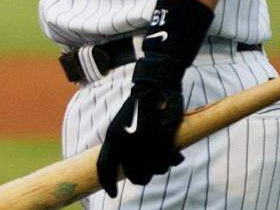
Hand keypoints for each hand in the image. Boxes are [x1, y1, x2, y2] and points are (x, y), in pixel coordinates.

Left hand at [95, 56, 185, 196]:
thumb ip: (122, 145)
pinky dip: (173, 160)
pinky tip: (175, 154)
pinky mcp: (163, 137)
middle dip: (142, 178)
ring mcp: (145, 140)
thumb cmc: (138, 107)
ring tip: (163, 157)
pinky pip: (168, 160)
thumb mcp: (122, 124)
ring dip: (160, 168)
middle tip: (149, 173)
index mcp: (113, 136)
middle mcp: (127, 140)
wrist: (153, 85)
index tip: (110, 194)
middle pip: (134, 176)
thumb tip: (127, 169)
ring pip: (154, 170)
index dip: (106, 183)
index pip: (104, 166)